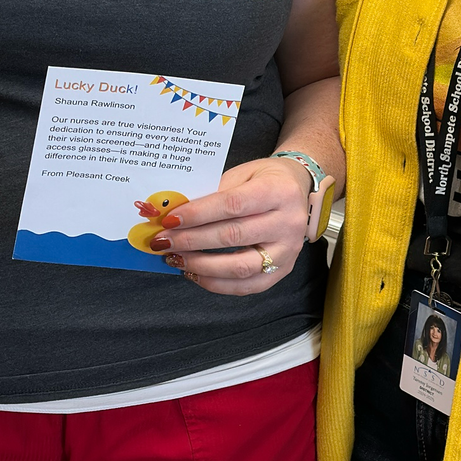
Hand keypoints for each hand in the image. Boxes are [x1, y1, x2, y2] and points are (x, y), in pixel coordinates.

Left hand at [151, 157, 309, 293]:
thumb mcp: (242, 174)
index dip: (198, 214)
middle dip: (191, 241)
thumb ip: (214, 193)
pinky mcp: (283, 271)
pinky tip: (194, 273)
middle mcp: (287, 223)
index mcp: (277, 192)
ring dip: (201, 265)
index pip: (232, 205)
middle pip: (233, 236)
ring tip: (175, 258)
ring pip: (239, 267)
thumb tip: (177, 216)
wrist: (297, 190)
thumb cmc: (265, 179)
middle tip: (163, 241)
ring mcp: (288, 251)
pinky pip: (247, 286)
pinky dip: (216, 283)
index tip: (170, 220)